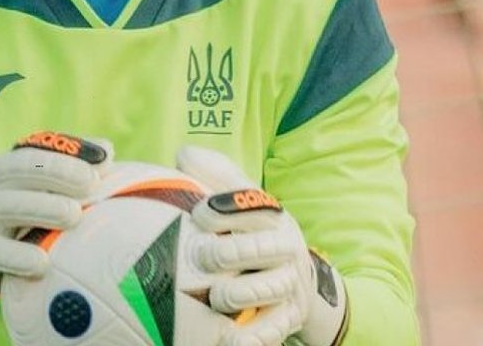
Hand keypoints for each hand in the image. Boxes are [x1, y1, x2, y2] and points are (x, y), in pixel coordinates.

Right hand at [0, 131, 111, 341]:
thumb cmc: (25, 216)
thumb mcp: (43, 190)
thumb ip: (74, 168)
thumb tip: (106, 151)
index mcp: (8, 166)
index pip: (34, 153)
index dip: (64, 159)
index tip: (97, 169)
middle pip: (18, 170)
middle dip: (56, 174)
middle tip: (90, 187)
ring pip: (5, 206)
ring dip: (40, 208)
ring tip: (73, 216)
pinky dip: (16, 257)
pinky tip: (43, 263)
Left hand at [177, 146, 348, 345]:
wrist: (298, 281)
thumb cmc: (251, 232)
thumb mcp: (241, 201)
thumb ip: (214, 174)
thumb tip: (183, 155)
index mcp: (271, 215)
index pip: (253, 205)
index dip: (225, 208)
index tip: (199, 213)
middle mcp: (286, 247)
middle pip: (261, 248)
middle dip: (230, 253)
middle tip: (204, 257)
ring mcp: (289, 284)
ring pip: (265, 289)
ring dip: (236, 293)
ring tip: (215, 296)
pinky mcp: (289, 317)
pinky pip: (271, 330)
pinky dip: (251, 337)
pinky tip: (229, 341)